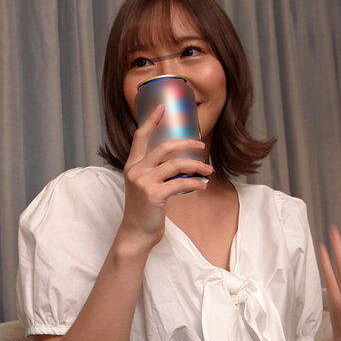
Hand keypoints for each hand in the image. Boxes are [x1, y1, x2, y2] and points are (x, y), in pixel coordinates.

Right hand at [119, 105, 213, 249]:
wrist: (136, 233)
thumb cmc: (144, 210)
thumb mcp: (145, 186)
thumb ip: (156, 172)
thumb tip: (182, 162)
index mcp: (132, 165)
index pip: (140, 137)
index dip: (151, 120)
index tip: (162, 107)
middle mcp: (135, 170)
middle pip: (163, 147)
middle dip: (186, 143)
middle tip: (201, 144)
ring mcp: (143, 182)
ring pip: (176, 165)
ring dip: (196, 166)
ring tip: (208, 170)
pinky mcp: (154, 195)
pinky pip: (180, 183)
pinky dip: (195, 183)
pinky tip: (203, 185)